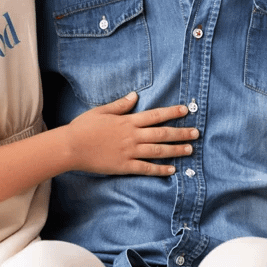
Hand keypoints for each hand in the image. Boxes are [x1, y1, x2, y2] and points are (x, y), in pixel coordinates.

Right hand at [67, 92, 198, 175]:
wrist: (70, 147)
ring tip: (190, 149)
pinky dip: (160, 169)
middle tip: (196, 133)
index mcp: (127, 121)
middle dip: (180, 133)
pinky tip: (172, 170)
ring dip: (175, 150)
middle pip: (161, 134)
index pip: (155, 115)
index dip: (171, 112)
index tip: (185, 110)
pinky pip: (146, 168)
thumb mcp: (101, 111)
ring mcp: (129, 152)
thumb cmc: (83, 127)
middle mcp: (132, 136)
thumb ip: (120, 105)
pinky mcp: (124, 166)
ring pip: (157, 151)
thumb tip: (135, 95)